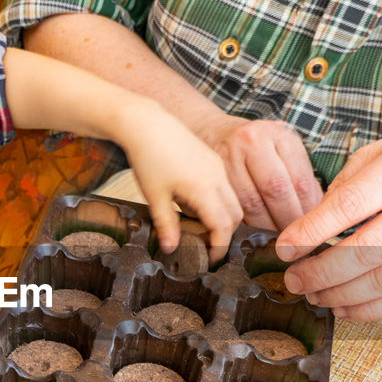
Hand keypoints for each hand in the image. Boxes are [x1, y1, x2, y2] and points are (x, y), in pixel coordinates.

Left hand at [119, 102, 242, 260]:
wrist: (146, 122)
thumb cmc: (148, 157)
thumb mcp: (154, 196)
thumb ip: (166, 225)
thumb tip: (171, 249)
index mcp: (204, 188)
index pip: (223, 227)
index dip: (219, 247)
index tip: (209, 259)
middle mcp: (217, 177)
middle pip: (235, 216)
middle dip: (224, 235)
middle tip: (204, 246)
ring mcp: (217, 167)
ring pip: (233, 201)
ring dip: (222, 218)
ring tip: (197, 226)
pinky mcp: (213, 161)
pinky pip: (225, 188)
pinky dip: (218, 203)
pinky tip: (194, 204)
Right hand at [196, 114, 322, 229]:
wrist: (215, 132)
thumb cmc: (257, 147)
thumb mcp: (284, 150)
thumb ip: (301, 178)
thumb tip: (317, 213)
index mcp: (280, 135)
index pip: (299, 180)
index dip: (307, 211)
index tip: (312, 229)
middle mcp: (253, 140)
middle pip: (275, 190)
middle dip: (287, 221)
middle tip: (295, 242)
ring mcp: (229, 155)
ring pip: (250, 203)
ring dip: (265, 227)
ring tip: (275, 241)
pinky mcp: (211, 173)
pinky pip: (231, 205)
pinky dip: (245, 223)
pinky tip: (254, 233)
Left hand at [275, 132, 381, 320]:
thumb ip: (346, 184)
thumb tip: (307, 228)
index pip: (353, 202)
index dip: (313, 230)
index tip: (284, 248)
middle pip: (371, 248)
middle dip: (323, 272)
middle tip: (294, 280)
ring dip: (342, 294)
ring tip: (313, 295)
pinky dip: (369, 309)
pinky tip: (342, 306)